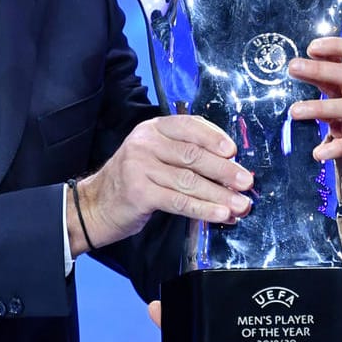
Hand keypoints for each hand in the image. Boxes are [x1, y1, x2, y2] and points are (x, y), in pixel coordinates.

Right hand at [73, 115, 252, 254]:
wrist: (95, 206)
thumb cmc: (133, 181)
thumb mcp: (155, 157)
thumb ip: (184, 155)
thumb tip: (229, 167)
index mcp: (153, 129)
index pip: (190, 126)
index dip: (215, 138)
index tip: (234, 152)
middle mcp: (146, 143)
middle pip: (194, 155)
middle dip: (225, 171)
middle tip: (246, 182)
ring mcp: (140, 167)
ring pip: (190, 181)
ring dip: (220, 195)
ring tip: (240, 205)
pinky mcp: (139, 193)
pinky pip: (179, 202)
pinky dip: (203, 209)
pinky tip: (219, 215)